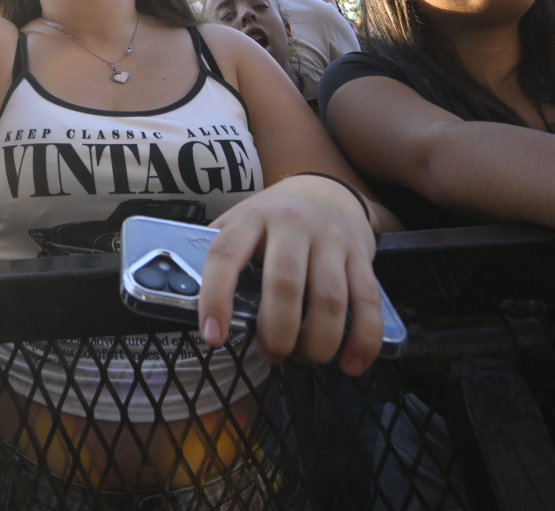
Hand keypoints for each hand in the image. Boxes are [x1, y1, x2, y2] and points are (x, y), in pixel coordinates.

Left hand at [198, 174, 382, 374]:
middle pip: (284, 285)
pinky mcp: (362, 256)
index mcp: (252, 217)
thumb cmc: (273, 219)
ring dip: (316, 343)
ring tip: (304, 357)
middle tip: (272, 354)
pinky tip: (351, 364)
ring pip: (329, 299)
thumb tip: (186, 303)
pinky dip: (362, 340)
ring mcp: (331, 239)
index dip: (216, 297)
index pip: (226, 254)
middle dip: (277, 333)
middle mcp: (292, 224)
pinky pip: (368, 302)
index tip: (213, 337)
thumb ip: (221, 255)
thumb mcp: (241, 222)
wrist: (326, 190)